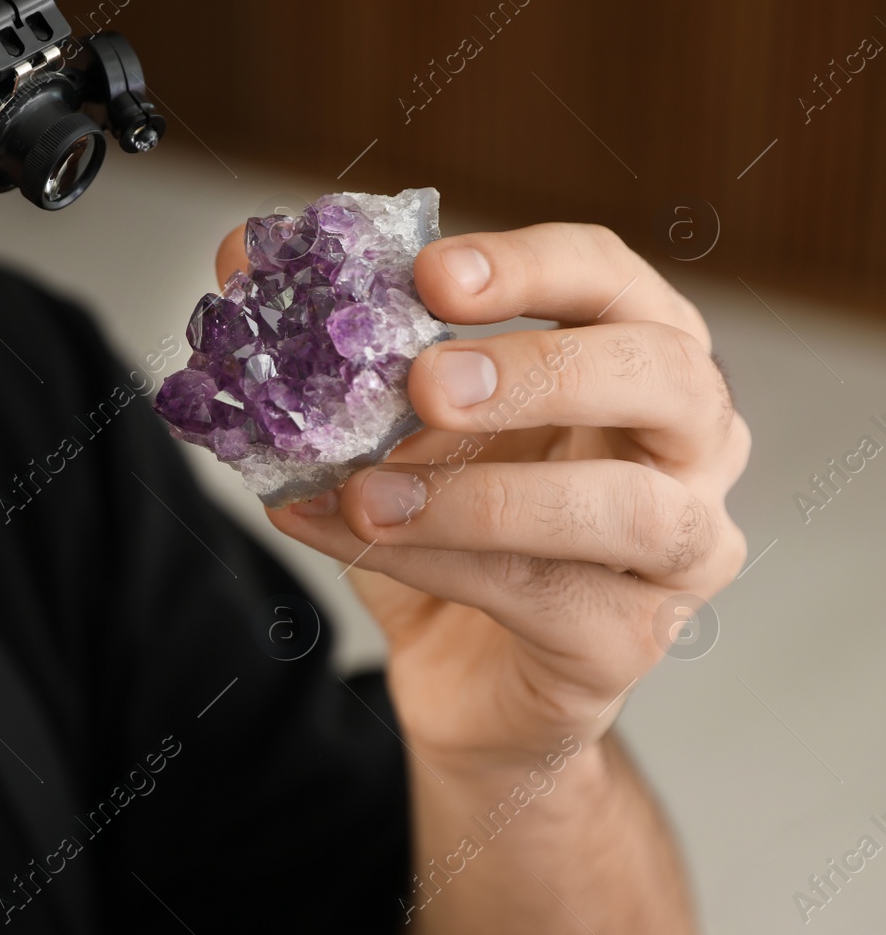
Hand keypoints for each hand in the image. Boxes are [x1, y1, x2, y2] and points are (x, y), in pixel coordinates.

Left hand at [222, 222, 749, 774]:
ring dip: (485, 495)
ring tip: (371, 494)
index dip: (530, 265)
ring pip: (626, 506)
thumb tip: (245, 252)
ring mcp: (679, 549)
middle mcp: (689, 446)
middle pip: (666, 373)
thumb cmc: (452, 532)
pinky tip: (356, 540)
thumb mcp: (390, 425)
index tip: (430, 274)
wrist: (467, 682)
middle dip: (539, 369)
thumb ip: (333, 342)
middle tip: (427, 382)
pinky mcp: (628, 641)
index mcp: (634, 360)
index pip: (612, 280)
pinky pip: (543, 594)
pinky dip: (436, 563)